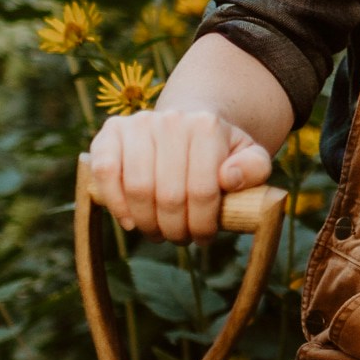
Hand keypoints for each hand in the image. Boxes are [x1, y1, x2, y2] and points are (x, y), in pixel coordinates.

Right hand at [87, 107, 271, 241]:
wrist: (186, 124)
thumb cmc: (220, 151)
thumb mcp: (250, 156)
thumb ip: (255, 168)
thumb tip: (228, 178)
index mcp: (206, 126)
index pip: (202, 190)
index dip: (202, 225)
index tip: (205, 238)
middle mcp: (170, 120)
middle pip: (168, 195)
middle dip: (175, 228)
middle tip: (180, 238)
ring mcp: (137, 123)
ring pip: (137, 188)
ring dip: (147, 223)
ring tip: (158, 232)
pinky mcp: (110, 132)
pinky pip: (105, 172)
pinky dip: (115, 203)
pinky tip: (129, 221)